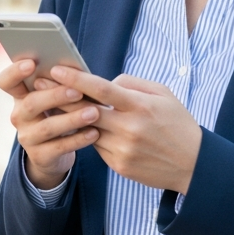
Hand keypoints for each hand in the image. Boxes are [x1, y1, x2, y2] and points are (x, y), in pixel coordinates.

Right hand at [0, 60, 100, 188]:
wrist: (53, 153)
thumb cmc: (57, 113)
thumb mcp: (54, 97)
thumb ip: (59, 83)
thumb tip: (77, 69)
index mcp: (20, 96)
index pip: (6, 81)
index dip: (15, 72)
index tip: (32, 63)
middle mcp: (18, 116)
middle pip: (31, 103)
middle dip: (55, 96)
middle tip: (78, 91)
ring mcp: (27, 137)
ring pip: (48, 127)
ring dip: (72, 119)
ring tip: (94, 113)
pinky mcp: (39, 156)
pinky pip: (59, 147)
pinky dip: (78, 139)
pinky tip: (94, 133)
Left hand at [49, 66, 202, 193]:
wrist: (194, 165)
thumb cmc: (178, 123)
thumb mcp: (163, 94)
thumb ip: (132, 84)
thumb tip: (106, 82)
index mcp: (140, 106)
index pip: (102, 89)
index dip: (76, 78)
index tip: (56, 69)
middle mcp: (129, 128)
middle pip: (85, 110)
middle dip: (60, 95)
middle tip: (39, 83)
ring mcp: (122, 149)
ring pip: (87, 129)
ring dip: (71, 117)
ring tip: (54, 102)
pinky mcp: (119, 166)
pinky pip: (97, 146)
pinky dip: (91, 135)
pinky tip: (82, 126)